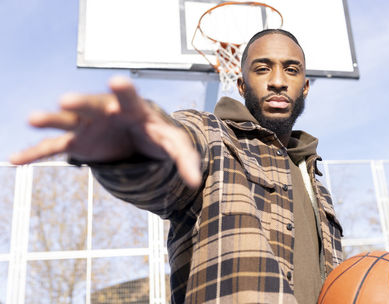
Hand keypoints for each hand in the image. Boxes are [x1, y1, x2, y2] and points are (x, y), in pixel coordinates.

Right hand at [10, 76, 200, 187]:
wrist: (136, 135)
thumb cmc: (155, 134)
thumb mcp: (173, 144)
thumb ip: (185, 159)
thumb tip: (197, 182)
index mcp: (134, 109)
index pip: (130, 98)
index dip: (124, 91)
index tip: (117, 82)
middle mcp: (107, 112)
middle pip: (93, 105)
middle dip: (82, 104)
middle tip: (66, 102)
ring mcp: (89, 126)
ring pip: (67, 121)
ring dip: (51, 121)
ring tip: (32, 119)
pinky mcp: (78, 143)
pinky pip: (53, 148)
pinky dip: (36, 154)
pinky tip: (14, 160)